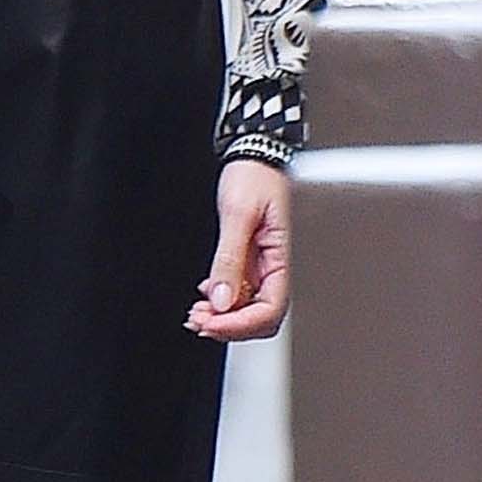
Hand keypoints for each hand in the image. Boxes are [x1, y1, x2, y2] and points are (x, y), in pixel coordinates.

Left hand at [189, 160, 290, 341]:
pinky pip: (242, 293)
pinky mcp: (254, 262)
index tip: (211, 322)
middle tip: (199, 320)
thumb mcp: (239, 214)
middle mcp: (278, 267)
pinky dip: (222, 302)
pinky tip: (205, 296)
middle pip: (261, 318)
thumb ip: (230, 259)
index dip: (239, 324)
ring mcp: (265, 266)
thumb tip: (221, 300)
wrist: (254, 156)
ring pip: (249, 309)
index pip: (270, 310)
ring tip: (197, 313)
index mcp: (284, 257)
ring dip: (223, 317)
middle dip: (230, 325)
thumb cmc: (255, 176)